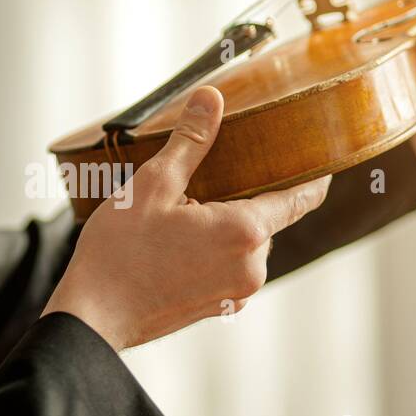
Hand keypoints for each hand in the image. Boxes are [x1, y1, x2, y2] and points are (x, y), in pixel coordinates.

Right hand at [42, 86, 331, 351]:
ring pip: (244, 243)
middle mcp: (252, 267)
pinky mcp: (220, 308)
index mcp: (245, 231)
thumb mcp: (153, 185)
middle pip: (264, 218)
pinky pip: (229, 267)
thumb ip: (191, 141)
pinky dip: (212, 251)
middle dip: (240, 197)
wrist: (93, 316)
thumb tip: (211, 99)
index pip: (300, 197)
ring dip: (222, 226)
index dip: (314, 176)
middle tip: (199, 185)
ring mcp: (237, 292)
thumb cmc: (120, 252)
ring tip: (174, 220)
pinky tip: (173, 247)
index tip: (322, 158)